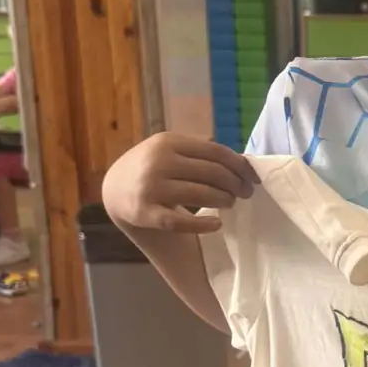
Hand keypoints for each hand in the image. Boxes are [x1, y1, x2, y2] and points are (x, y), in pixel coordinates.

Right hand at [102, 132, 257, 235]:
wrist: (115, 189)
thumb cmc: (154, 168)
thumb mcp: (171, 149)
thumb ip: (200, 151)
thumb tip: (243, 161)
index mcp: (168, 142)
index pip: (216, 152)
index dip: (240, 166)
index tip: (253, 177)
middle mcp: (159, 161)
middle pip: (212, 172)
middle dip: (235, 184)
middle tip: (244, 194)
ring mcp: (150, 187)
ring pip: (201, 194)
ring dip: (224, 200)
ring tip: (230, 204)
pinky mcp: (145, 212)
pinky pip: (180, 222)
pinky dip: (203, 225)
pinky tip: (216, 225)